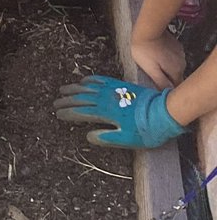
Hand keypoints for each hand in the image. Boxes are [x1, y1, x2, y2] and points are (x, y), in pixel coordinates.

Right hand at [54, 75, 183, 148]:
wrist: (163, 112)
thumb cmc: (146, 130)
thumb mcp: (126, 139)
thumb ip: (106, 137)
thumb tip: (88, 135)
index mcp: (104, 113)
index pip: (80, 112)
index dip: (68, 113)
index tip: (58, 114)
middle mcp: (105, 100)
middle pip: (81, 98)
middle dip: (66, 100)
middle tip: (55, 102)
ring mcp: (112, 91)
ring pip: (88, 88)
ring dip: (74, 89)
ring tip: (63, 90)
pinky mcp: (120, 86)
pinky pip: (101, 80)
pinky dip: (90, 80)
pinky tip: (84, 81)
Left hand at [133, 33, 186, 88]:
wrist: (146, 31)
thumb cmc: (144, 50)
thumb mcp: (150, 69)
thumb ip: (160, 81)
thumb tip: (167, 92)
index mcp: (176, 70)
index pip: (177, 85)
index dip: (169, 88)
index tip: (160, 89)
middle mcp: (182, 62)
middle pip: (175, 76)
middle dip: (166, 77)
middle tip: (153, 75)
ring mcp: (180, 53)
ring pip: (174, 66)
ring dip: (166, 67)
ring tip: (153, 64)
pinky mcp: (176, 46)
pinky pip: (173, 57)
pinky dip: (166, 59)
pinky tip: (156, 55)